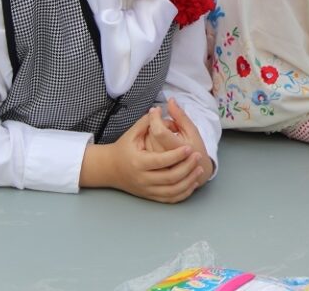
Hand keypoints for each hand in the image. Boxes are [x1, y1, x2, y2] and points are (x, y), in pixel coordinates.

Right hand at [80, 113, 206, 202]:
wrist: (110, 169)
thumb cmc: (124, 149)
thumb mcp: (132, 133)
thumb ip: (146, 122)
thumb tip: (159, 108)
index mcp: (138, 162)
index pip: (160, 161)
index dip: (176, 155)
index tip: (189, 147)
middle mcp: (142, 178)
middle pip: (169, 177)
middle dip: (187, 167)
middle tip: (198, 156)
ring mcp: (147, 190)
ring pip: (172, 191)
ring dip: (188, 181)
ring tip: (199, 169)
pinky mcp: (150, 196)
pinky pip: (170, 199)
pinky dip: (183, 193)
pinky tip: (192, 182)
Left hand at [145, 99, 213, 184]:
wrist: (195, 169)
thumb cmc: (195, 147)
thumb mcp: (192, 130)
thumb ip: (180, 116)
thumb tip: (170, 100)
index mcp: (178, 147)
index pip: (159, 131)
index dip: (155, 118)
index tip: (156, 110)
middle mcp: (166, 158)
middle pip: (152, 133)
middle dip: (158, 124)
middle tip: (167, 125)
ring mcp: (158, 164)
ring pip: (147, 140)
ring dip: (153, 132)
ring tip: (164, 134)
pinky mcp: (154, 168)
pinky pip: (145, 149)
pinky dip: (150, 141)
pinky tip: (157, 143)